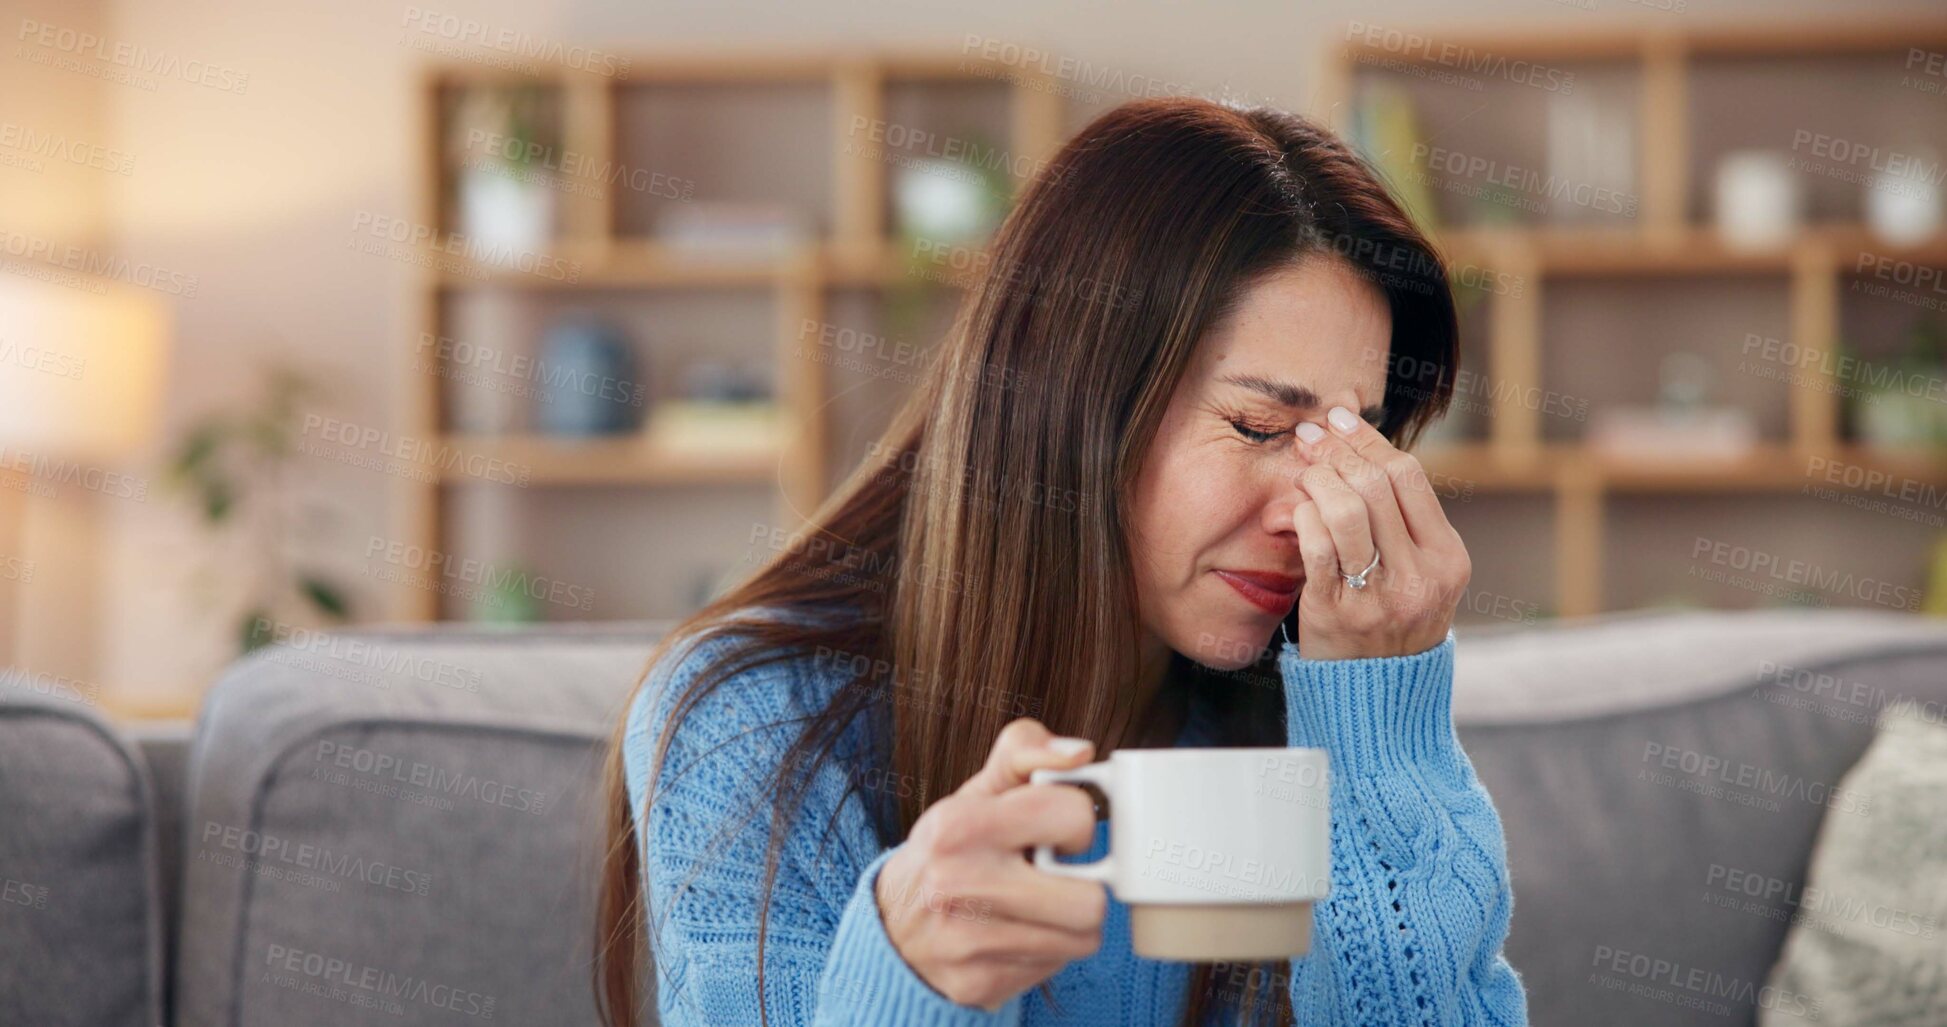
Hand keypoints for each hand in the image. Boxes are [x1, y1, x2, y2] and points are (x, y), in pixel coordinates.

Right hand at [877, 719, 1106, 1009]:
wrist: (892, 927)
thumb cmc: (949, 851)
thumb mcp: (977, 793)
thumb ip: (1025, 752)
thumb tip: (1081, 752)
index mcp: (960, 825)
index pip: (1073, 815)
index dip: (1075, 823)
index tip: (1056, 832)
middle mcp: (959, 884)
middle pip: (1090, 900)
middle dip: (1084, 885)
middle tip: (1055, 875)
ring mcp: (967, 941)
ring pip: (1082, 938)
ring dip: (1071, 921)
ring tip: (1040, 904)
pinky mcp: (977, 983)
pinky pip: (1056, 966)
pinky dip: (1048, 949)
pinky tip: (1019, 932)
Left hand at [1284, 405, 1469, 660]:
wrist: (1378, 700)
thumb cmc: (1392, 625)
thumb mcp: (1421, 578)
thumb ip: (1403, 524)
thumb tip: (1359, 451)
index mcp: (1448, 560)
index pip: (1410, 477)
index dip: (1369, 440)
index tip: (1340, 419)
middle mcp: (1420, 578)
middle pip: (1377, 485)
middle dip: (1337, 451)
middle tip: (1309, 436)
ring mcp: (1379, 597)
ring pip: (1347, 510)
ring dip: (1318, 479)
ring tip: (1302, 470)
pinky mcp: (1336, 613)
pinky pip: (1316, 546)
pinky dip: (1301, 516)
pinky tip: (1292, 509)